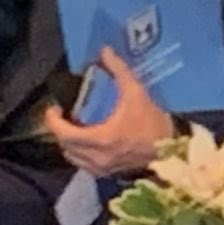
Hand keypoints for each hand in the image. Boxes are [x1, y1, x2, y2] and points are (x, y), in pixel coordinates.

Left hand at [44, 48, 174, 176]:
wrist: (171, 148)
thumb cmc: (152, 121)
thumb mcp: (136, 93)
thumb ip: (119, 71)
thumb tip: (105, 51)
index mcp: (99, 138)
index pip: (64, 133)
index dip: (53, 121)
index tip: (54, 109)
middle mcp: (95, 156)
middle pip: (64, 145)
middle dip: (60, 131)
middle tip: (64, 116)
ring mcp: (100, 167)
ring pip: (72, 157)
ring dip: (68, 143)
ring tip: (74, 128)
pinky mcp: (107, 173)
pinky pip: (83, 164)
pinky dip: (80, 153)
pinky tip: (88, 143)